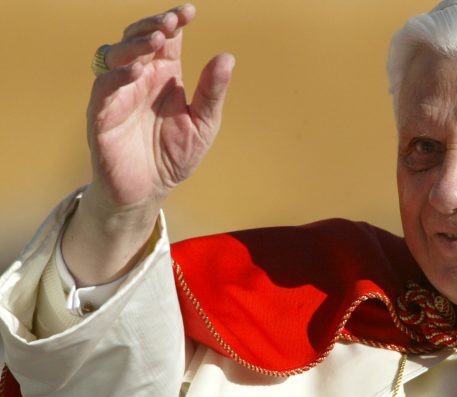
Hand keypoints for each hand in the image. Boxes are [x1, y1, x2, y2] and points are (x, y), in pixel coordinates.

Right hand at [63, 4, 233, 284]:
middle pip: (137, 38)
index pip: (166, 38)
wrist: (150, 191)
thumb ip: (212, 92)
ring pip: (116, 55)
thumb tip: (227, 57)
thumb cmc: (175, 155)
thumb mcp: (204, 123)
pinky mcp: (102, 114)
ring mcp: (118, 94)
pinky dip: (119, 76)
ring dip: (135, 45)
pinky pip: (105, 87)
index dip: (173, 21)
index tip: (188, 12)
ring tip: (157, 42)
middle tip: (171, 22)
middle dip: (152, 26)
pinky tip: (139, 72)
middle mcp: (139, 78)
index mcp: (164, 75)